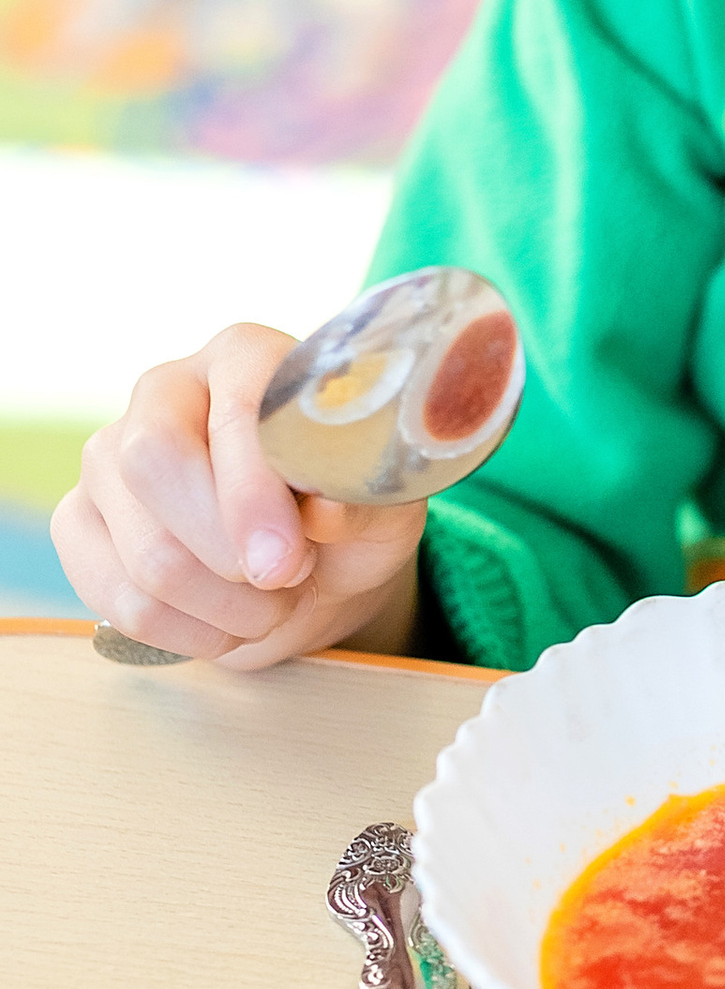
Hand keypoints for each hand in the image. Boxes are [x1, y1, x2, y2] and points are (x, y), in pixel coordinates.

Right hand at [52, 325, 424, 671]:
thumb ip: (363, 499)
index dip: (252, 491)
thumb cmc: (350, 518)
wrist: (313, 574)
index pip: (230, 408)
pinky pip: (118, 599)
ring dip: (224, 606)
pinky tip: (226, 620)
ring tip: (270, 599)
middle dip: (226, 550)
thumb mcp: (383, 504)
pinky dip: (187, 631)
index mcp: (244, 356)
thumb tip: (324, 511)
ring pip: (145, 552)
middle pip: (154, 463)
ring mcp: (107, 456)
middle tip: (286, 578)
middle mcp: (164, 390)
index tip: (287, 559)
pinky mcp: (78, 521)